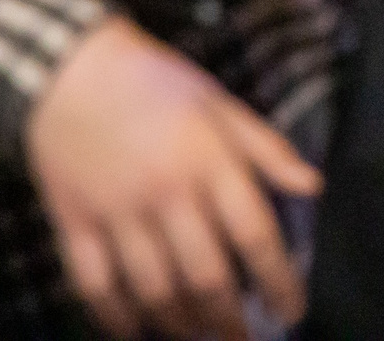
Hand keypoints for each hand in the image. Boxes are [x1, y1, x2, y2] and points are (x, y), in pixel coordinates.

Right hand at [28, 16, 320, 340]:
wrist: (69, 70)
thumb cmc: (157, 84)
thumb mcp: (221, 104)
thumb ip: (267, 149)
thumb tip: (314, 187)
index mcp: (209, 161)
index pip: (255, 235)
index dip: (279, 280)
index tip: (293, 310)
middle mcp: (166, 192)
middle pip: (205, 276)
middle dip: (231, 320)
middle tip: (245, 340)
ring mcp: (117, 212)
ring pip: (154, 290)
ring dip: (181, 325)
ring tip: (200, 337)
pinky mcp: (73, 224)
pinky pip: (95, 287)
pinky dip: (115, 319)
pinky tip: (135, 332)